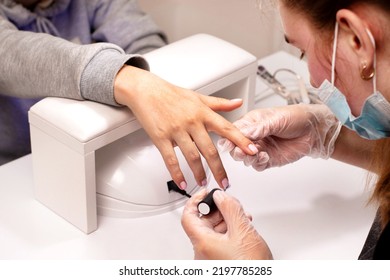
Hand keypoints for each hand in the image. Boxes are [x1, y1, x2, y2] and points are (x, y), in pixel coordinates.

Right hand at [114, 66, 257, 188]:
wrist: (146, 90)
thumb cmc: (171, 94)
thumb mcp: (198, 97)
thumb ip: (220, 103)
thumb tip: (238, 103)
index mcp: (203, 113)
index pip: (227, 128)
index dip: (241, 140)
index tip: (252, 151)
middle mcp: (192, 122)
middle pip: (210, 150)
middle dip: (219, 169)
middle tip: (225, 182)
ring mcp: (176, 131)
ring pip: (192, 157)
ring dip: (199, 174)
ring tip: (203, 182)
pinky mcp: (161, 138)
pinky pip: (170, 159)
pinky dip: (177, 173)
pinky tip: (182, 182)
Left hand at [181, 188, 272, 259]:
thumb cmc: (250, 268)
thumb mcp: (243, 231)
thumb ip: (231, 209)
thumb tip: (222, 197)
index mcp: (202, 243)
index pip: (188, 216)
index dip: (196, 200)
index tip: (206, 193)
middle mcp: (202, 253)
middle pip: (202, 223)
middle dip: (217, 211)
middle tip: (230, 204)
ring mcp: (209, 259)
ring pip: (212, 232)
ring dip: (226, 221)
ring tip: (241, 217)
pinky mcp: (218, 263)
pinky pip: (219, 242)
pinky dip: (229, 232)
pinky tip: (241, 229)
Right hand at [218, 104, 340, 170]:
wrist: (314, 130)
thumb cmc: (296, 118)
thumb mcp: (275, 119)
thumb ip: (258, 128)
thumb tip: (242, 133)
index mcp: (251, 122)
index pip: (234, 131)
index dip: (230, 137)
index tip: (229, 143)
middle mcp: (253, 136)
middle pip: (235, 146)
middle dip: (236, 149)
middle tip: (241, 151)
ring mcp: (260, 148)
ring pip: (244, 157)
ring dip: (247, 157)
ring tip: (255, 154)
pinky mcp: (268, 159)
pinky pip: (256, 165)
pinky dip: (257, 163)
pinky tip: (264, 157)